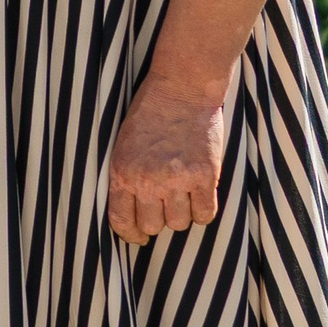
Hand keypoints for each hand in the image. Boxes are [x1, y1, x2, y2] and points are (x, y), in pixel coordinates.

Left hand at [107, 69, 230, 241]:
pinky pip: (205, 214)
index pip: (122, 221)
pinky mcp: (205, 176)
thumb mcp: (124, 144)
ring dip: (182, 214)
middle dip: (159, 220)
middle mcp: (148, 180)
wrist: (181, 88)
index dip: (131, 235)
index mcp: (122, 172)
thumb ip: (126, 177)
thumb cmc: (149, 114)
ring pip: (180, 223)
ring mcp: (178, 179)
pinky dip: (203, 211)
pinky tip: (200, 196)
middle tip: (165, 205)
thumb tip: (134, 213)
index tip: (138, 238)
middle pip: (154, 226)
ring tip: (183, 193)